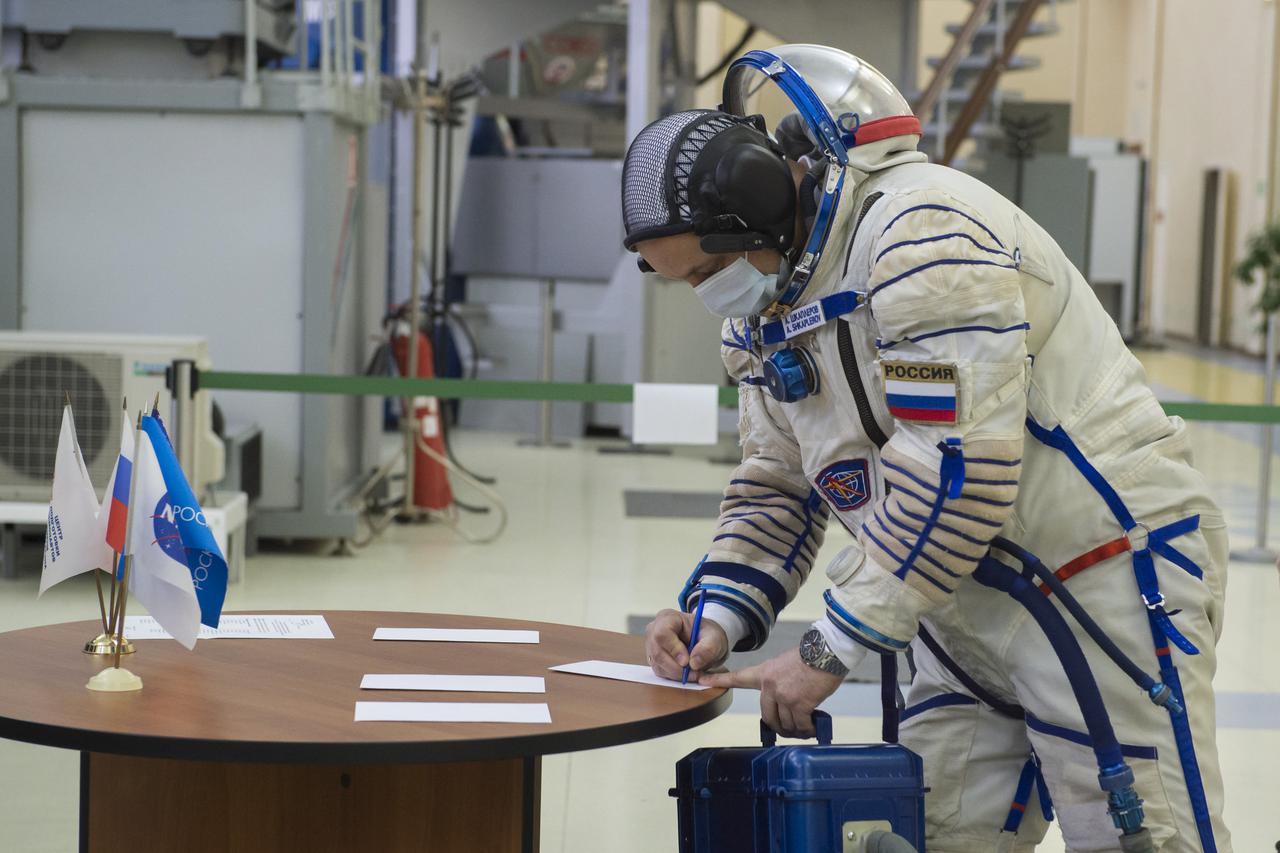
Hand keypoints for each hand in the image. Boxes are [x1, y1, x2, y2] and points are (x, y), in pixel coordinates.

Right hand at [644, 608, 728, 682]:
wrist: (705, 641)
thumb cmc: (707, 634)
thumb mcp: (715, 637)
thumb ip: (708, 648)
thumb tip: (693, 663)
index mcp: (668, 617)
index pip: (662, 633)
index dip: (673, 649)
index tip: (687, 661)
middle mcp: (655, 630)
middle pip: (657, 652)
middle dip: (677, 667)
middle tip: (695, 673)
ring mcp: (652, 645)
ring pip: (658, 664)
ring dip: (677, 673)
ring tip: (694, 672)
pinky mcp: (654, 659)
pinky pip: (660, 671)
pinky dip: (674, 676)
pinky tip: (687, 673)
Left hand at [702, 648, 842, 737]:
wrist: (826, 651)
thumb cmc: (811, 657)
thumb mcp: (785, 664)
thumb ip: (778, 681)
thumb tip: (786, 702)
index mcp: (764, 673)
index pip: (738, 677)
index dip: (719, 679)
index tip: (702, 679)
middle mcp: (770, 686)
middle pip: (768, 715)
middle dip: (779, 726)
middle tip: (790, 729)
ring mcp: (784, 695)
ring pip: (785, 723)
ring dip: (795, 729)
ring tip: (805, 727)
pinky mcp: (800, 704)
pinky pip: (800, 725)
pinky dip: (807, 729)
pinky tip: (813, 728)